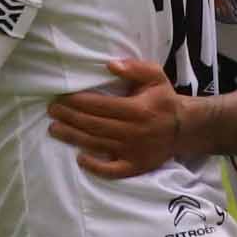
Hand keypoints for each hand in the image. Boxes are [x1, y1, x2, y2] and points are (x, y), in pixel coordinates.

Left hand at [46, 57, 190, 179]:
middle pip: (94, 125)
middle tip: (52, 111)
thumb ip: (134, 68)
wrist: (184, 127)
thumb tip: (110, 65)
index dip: (78, 102)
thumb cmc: (163, 99)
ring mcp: (133, 151)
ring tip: (54, 129)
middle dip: (70, 117)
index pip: (101, 106)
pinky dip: (96, 167)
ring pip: (98, 145)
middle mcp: (133, 132)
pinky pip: (113, 171)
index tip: (61, 98)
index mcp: (137, 110)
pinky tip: (80, 159)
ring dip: (73, 137)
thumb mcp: (155, 76)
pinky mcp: (135, 166)